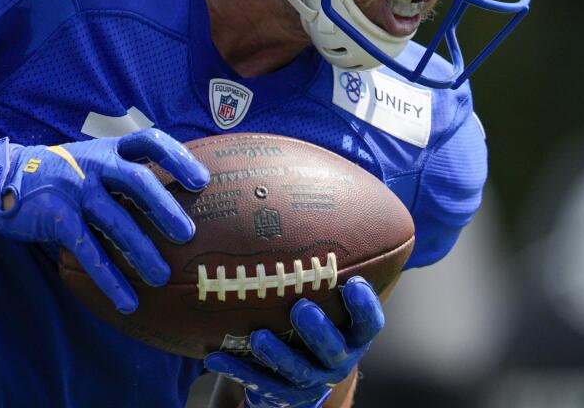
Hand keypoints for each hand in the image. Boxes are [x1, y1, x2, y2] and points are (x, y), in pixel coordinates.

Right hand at [0, 128, 209, 312]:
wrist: (0, 179)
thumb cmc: (56, 175)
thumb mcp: (90, 161)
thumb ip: (120, 173)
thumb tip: (167, 198)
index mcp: (108, 150)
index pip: (149, 141)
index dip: (177, 157)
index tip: (201, 180)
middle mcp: (94, 164)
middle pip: (137, 181)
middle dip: (165, 208)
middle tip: (187, 235)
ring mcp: (75, 189)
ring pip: (116, 221)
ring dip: (141, 250)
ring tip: (161, 276)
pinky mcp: (57, 216)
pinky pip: (88, 251)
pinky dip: (110, 278)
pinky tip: (127, 300)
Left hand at [204, 277, 382, 407]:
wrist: (298, 374)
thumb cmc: (311, 317)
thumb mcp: (324, 296)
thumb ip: (322, 264)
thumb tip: (302, 194)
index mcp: (353, 333)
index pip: (370, 323)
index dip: (365, 307)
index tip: (353, 284)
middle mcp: (338, 359)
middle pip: (334, 349)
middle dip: (318, 332)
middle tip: (300, 309)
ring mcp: (311, 381)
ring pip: (297, 372)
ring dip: (278, 355)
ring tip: (258, 337)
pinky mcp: (283, 395)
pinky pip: (259, 384)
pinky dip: (237, 370)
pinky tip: (213, 356)